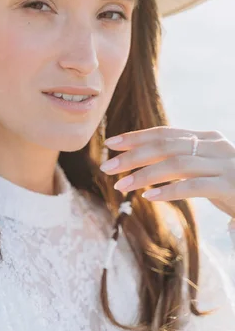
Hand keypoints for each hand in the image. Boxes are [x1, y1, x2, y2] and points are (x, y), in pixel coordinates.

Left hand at [100, 127, 234, 219]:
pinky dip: (169, 191)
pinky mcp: (231, 185)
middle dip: (133, 156)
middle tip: (107, 168)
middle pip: (166, 146)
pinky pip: (194, 186)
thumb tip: (144, 162)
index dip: (137, 137)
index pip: (165, 133)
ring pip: (176, 164)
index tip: (111, 144)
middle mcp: (216, 146)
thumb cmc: (232, 188)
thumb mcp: (206, 170)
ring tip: (121, 186)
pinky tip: (149, 197)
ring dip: (144, 175)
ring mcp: (225, 165)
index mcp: (207, 138)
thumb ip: (182, 162)